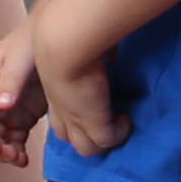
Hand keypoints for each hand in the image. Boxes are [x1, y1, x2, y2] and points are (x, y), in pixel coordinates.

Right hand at [0, 25, 47, 166]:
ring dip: (0, 152)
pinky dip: (15, 152)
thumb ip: (10, 81)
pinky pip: (13, 140)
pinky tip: (23, 159)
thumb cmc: (35, 42)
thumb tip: (1, 106)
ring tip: (16, 158)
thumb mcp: (21, 57)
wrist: (63, 40)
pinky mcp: (23, 118)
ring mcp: (6, 109)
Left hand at [34, 28, 124, 161]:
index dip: (73, 116)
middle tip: (104, 121)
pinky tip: (126, 120)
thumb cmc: (67, 33)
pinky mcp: (95, 123)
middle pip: (67, 137)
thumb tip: (111, 54)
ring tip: (118, 123)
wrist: (65, 42)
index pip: (58, 116)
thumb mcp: (77, 45)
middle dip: (84, 134)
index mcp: (54, 90)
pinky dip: (120, 133)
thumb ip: (93, 52)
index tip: (91, 105)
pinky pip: (108, 141)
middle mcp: (62, 108)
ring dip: (103, 140)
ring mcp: (77, 119)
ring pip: (87, 148)